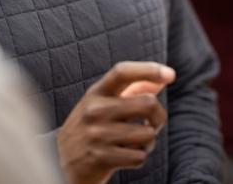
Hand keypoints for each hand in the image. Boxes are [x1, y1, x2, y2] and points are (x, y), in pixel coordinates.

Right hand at [58, 61, 174, 183]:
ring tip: (134, 143)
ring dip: (148, 142)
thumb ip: (133, 90)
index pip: (122, 72)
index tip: (170, 74)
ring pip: (148, 133)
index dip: (148, 70)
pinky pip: (139, 156)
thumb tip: (163, 79)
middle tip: (153, 123)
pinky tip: (125, 156)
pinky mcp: (101, 158)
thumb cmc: (92, 128)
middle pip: (148, 103)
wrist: (62, 163)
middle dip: (159, 116)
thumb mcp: (104, 104)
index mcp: (96, 92)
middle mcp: (94, 110)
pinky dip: (138, 158)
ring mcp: (97, 134)